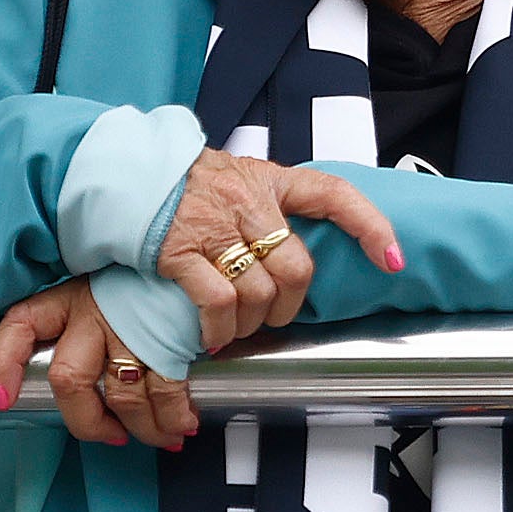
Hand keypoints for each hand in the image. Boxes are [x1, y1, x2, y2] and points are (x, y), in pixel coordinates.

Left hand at [0, 277, 195, 447]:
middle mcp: (94, 311)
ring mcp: (131, 327)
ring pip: (121, 396)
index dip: (5, 364)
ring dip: (143, 428)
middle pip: (70, 380)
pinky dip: (174, 418)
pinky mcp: (168, 339)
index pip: (22, 324)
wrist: (210, 257)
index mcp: (71, 296)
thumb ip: (89, 329)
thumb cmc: (157, 283)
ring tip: (160, 436)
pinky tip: (181, 423)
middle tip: (111, 435)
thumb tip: (87, 384)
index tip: (6, 397)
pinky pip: (164, 392)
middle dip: (88, 423)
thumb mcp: (111, 291)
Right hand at [154, 150, 403, 355]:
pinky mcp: (178, 251)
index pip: (334, 194)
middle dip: (292, 304)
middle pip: (297, 266)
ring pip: (260, 291)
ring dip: (255, 323)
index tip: (393, 260)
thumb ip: (268, 204)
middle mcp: (247, 201)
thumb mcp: (234, 176)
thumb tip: (295, 248)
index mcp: (269, 179)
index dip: (370, 227)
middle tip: (275, 317)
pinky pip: (218, 302)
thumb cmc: (182, 183)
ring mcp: (213, 226)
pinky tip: (214, 337)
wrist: (119, 174)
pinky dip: (221, 328)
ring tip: (240, 330)